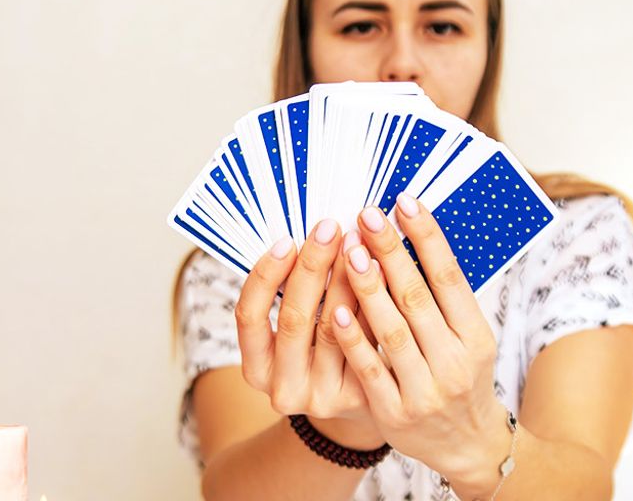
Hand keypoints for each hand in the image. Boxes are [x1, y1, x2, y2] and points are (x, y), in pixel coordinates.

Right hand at [235, 220, 382, 448]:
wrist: (361, 404)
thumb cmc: (324, 353)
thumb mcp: (298, 332)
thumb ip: (295, 293)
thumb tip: (311, 234)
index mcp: (256, 370)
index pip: (249, 317)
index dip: (265, 276)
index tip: (285, 240)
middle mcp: (284, 389)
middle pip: (294, 319)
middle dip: (311, 267)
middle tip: (330, 228)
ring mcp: (322, 398)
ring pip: (333, 328)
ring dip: (346, 279)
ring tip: (360, 241)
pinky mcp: (359, 398)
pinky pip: (366, 341)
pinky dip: (373, 303)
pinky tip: (383, 271)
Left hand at [330, 194, 512, 490]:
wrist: (469, 445)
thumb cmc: (462, 377)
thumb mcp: (469, 338)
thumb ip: (445, 298)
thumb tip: (414, 234)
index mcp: (476, 337)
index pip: (450, 277)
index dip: (427, 237)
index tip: (404, 202)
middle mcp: (455, 362)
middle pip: (418, 298)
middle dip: (390, 252)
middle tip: (366, 215)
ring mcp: (425, 390)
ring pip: (392, 331)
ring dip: (368, 287)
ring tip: (349, 249)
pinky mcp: (396, 412)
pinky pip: (370, 369)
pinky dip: (354, 338)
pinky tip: (337, 308)